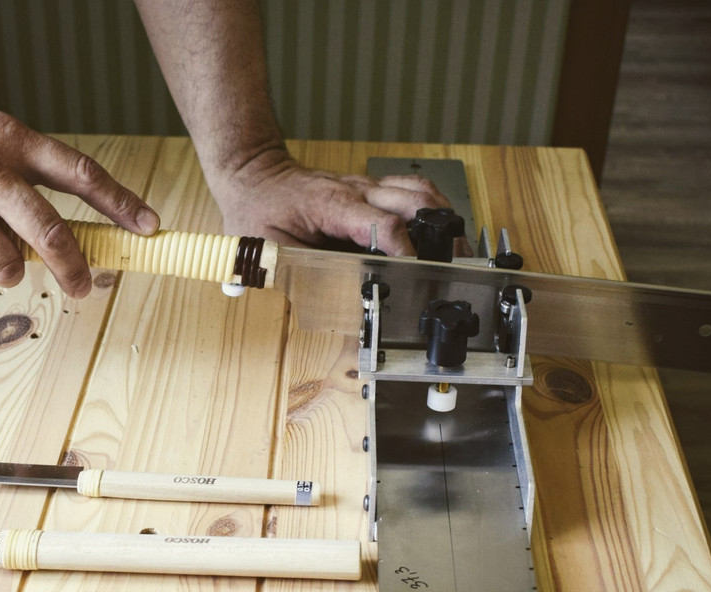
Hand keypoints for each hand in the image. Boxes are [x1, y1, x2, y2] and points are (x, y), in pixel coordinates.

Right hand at [0, 65, 158, 296]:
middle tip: (83, 288)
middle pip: (54, 233)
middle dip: (76, 269)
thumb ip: (13, 167)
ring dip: (3, 267)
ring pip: (7, 264)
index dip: (120, 202)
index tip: (149, 226)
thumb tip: (49, 226)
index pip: (80, 171)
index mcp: (8, 137)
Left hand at [210, 148, 469, 257]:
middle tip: (451, 266)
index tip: (415, 273)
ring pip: (420, 191)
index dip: (404, 249)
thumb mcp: (269, 247)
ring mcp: (367, 185)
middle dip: (439, 234)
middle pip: (414, 202)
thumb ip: (296, 272)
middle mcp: (356, 189)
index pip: (382, 223)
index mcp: (332, 204)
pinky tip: (440, 227)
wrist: (255, 174)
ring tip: (456, 249)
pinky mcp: (371, 187)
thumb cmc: (259, 209)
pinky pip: (412, 188)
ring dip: (443, 217)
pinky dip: (433, 206)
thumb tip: (328, 299)